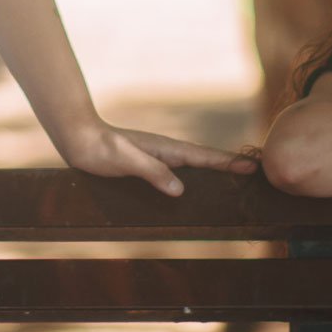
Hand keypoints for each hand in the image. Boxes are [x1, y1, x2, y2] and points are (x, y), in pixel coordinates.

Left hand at [62, 123, 256, 196]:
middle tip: (252, 177)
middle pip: (203, 162)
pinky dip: (190, 180)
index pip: (203, 157)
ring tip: (231, 188)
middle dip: (227, 168)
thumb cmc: (100, 148)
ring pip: (190, 168)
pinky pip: (175, 174)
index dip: (227, 163)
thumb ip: (152, 172)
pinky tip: (190, 192)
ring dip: (210, 175)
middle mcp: (165, 152)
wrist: (78, 138)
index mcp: (165, 149)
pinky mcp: (146, 166)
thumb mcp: (126, 161)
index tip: (251, 166)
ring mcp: (156, 158)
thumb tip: (180, 189)